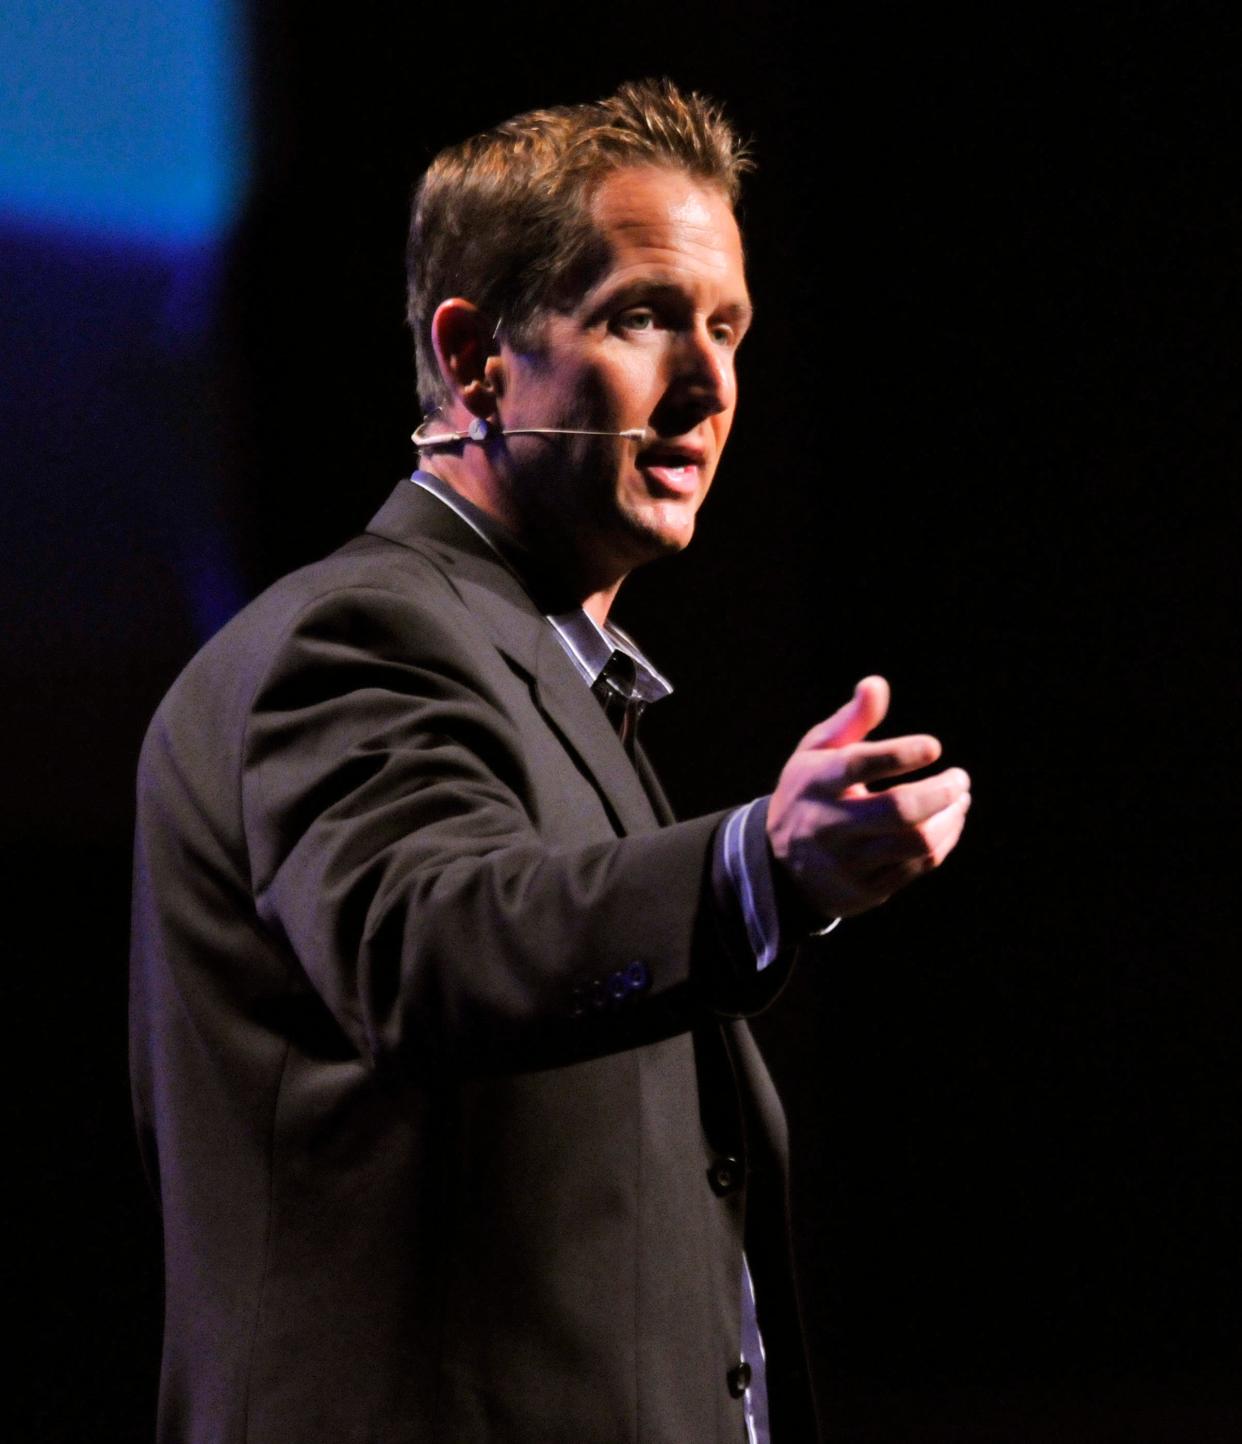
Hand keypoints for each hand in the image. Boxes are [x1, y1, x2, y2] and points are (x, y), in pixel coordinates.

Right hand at [767, 676, 970, 920]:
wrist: (779, 865)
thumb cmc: (810, 792)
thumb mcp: (816, 753)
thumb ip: (850, 720)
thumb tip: (877, 684)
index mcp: (816, 783)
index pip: (859, 765)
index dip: (901, 754)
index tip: (934, 747)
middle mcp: (828, 824)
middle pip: (899, 810)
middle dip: (941, 791)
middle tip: (960, 778)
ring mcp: (848, 862)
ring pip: (916, 842)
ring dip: (950, 818)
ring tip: (960, 798)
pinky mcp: (866, 890)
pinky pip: (918, 866)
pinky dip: (943, 841)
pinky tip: (949, 822)